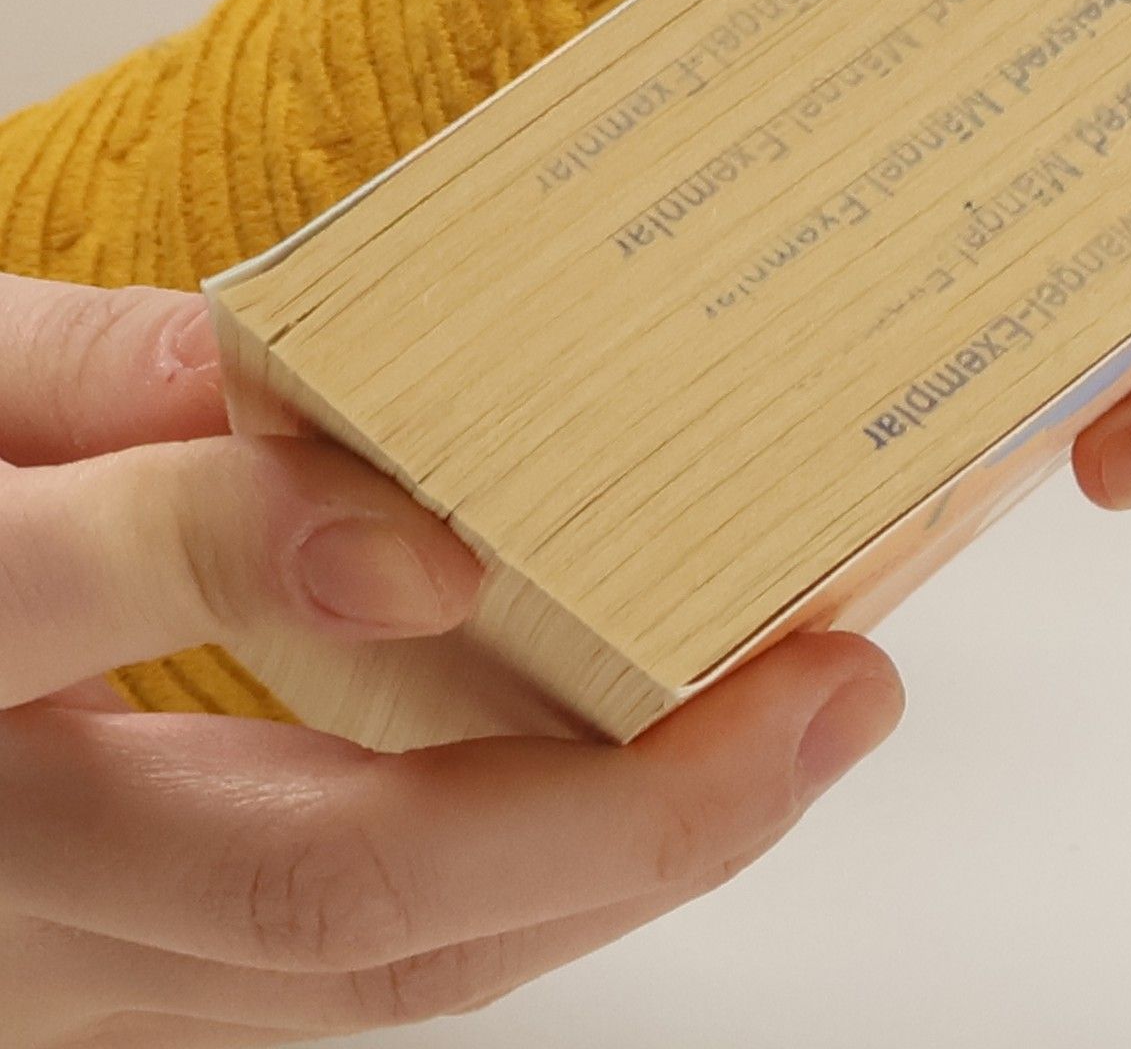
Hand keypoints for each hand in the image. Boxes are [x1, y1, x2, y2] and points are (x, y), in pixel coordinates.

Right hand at [0, 273, 902, 1044]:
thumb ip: (70, 372)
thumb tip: (272, 364)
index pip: (57, 589)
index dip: (254, 549)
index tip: (445, 539)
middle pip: (314, 883)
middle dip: (615, 811)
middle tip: (833, 693)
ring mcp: (63, 969)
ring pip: (368, 971)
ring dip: (618, 870)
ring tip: (804, 739)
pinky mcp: (126, 995)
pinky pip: (350, 979)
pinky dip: (531, 893)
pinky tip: (657, 798)